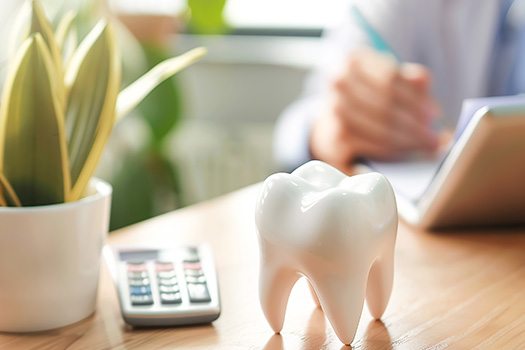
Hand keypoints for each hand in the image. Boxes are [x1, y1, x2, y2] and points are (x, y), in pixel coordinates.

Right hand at [310, 48, 439, 167]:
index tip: (435, 113)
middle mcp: (338, 82)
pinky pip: (373, 145)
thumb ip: (407, 78)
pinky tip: (407, 151)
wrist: (329, 126)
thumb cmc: (364, 100)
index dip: (416, 97)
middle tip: (436, 136)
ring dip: (410, 139)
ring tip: (428, 145)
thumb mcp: (385, 81)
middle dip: (416, 122)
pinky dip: (394, 150)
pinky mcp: (336, 138)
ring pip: (382, 127)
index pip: (390, 78)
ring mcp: (335, 110)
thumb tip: (423, 81)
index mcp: (352, 60)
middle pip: (386, 104)